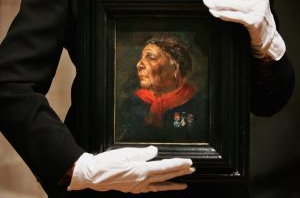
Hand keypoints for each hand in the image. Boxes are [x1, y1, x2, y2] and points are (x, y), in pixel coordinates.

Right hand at [68, 146, 194, 192]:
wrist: (93, 175)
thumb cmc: (107, 163)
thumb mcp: (126, 153)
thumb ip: (143, 153)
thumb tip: (154, 151)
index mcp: (141, 170)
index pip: (165, 167)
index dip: (178, 164)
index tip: (189, 162)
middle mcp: (142, 180)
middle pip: (165, 176)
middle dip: (180, 173)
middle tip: (192, 170)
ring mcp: (138, 186)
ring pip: (160, 185)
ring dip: (173, 183)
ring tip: (183, 184)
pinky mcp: (133, 189)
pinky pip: (150, 189)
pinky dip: (159, 188)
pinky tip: (163, 187)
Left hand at [203, 0, 284, 59]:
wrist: (267, 34)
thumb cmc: (256, 17)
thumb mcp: (251, 2)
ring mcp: (257, 10)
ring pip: (233, 4)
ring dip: (217, 2)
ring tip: (207, 2)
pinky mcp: (254, 21)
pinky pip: (236, 16)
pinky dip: (224, 14)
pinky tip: (216, 12)